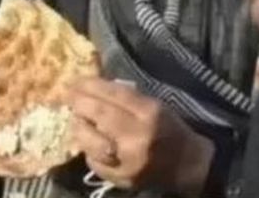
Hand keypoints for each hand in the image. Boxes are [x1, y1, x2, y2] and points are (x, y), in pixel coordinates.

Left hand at [69, 78, 213, 196]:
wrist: (189, 166)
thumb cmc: (169, 130)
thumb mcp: (155, 106)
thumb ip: (124, 97)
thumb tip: (89, 86)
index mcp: (149, 114)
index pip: (112, 94)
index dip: (88, 85)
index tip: (74, 81)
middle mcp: (137, 137)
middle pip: (97, 113)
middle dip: (78, 102)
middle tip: (69, 96)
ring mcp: (127, 160)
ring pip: (88, 139)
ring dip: (78, 126)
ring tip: (79, 119)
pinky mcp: (121, 177)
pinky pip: (93, 160)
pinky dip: (88, 149)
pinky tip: (90, 142)